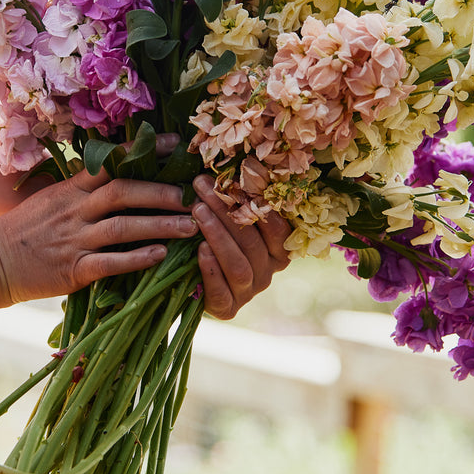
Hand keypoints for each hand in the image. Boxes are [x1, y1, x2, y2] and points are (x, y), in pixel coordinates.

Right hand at [0, 168, 197, 304]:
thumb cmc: (22, 232)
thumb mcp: (49, 200)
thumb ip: (80, 190)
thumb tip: (115, 175)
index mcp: (70, 189)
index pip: (110, 163)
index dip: (144, 152)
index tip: (176, 144)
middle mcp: (74, 211)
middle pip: (123, 192)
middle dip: (161, 192)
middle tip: (191, 196)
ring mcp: (73, 240)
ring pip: (122, 227)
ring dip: (159, 226)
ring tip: (190, 227)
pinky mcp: (72, 270)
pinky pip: (109, 262)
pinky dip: (136, 259)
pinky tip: (160, 256)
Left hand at [191, 175, 290, 320]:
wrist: (195, 285)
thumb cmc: (215, 241)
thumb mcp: (230, 222)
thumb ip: (237, 203)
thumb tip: (228, 164)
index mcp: (278, 250)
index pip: (277, 226)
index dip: (255, 201)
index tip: (232, 178)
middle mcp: (268, 272)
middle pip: (252, 241)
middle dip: (226, 211)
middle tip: (203, 187)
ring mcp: (249, 292)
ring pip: (238, 264)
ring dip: (217, 235)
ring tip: (197, 212)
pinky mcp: (227, 308)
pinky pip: (221, 291)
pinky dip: (210, 269)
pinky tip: (199, 249)